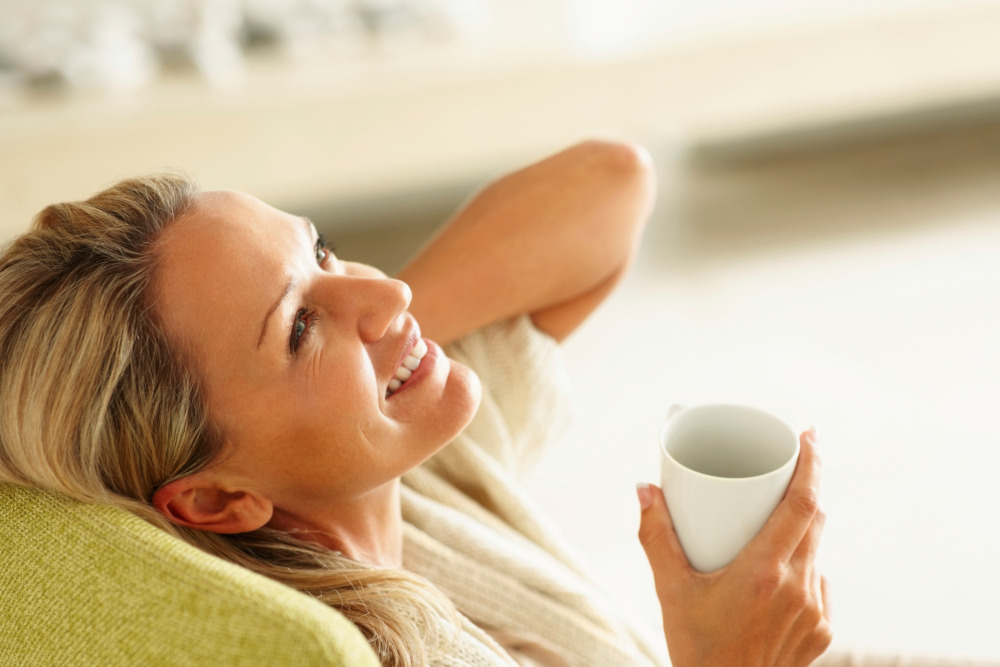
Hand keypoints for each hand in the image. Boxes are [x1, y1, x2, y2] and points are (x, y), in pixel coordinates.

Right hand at [637, 430, 831, 666]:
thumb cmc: (696, 648)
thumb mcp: (669, 590)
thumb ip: (655, 536)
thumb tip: (645, 489)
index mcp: (764, 573)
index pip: (802, 505)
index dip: (812, 465)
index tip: (809, 435)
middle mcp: (798, 589)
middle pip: (814, 520)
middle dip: (804, 487)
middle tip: (787, 464)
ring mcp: (815, 611)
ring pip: (816, 550)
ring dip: (799, 528)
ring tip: (769, 522)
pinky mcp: (822, 630)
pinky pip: (818, 581)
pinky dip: (801, 565)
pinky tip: (777, 572)